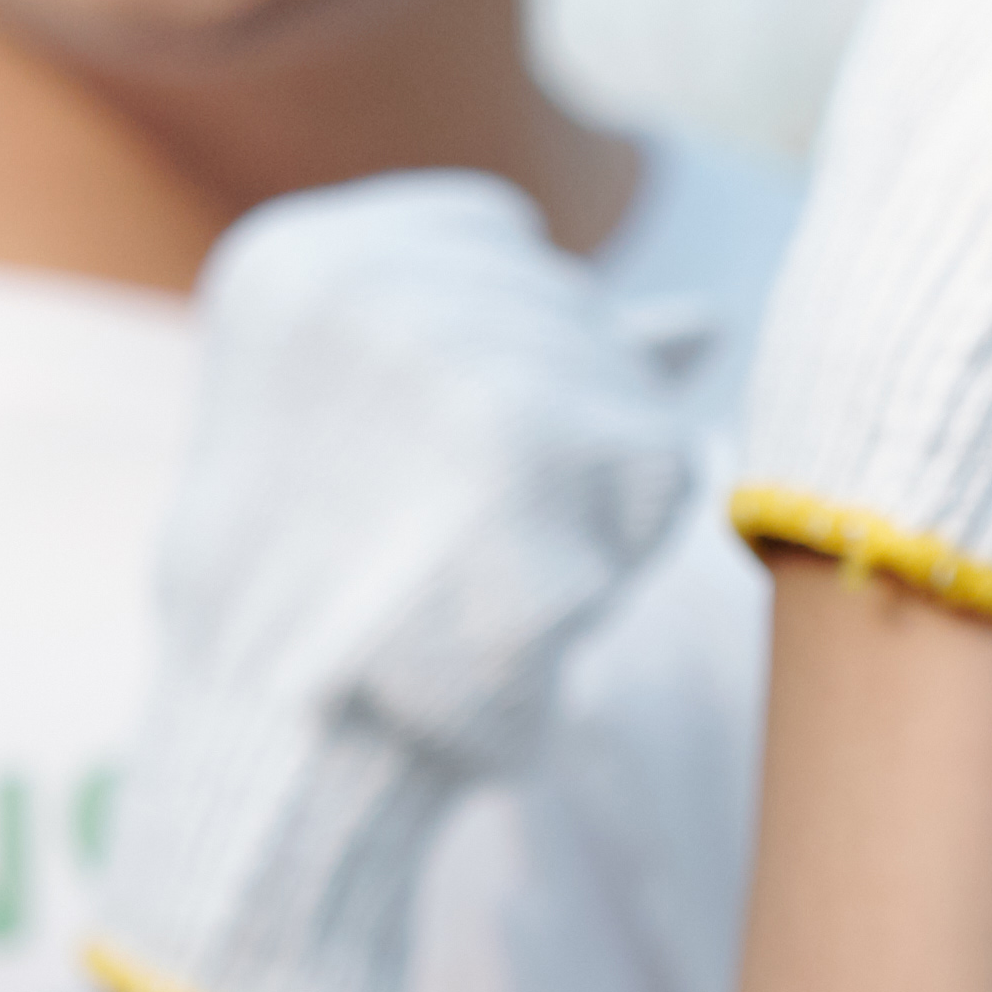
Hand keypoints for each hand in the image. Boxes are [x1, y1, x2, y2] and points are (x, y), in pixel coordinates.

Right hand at [88, 174, 709, 991]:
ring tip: (482, 556)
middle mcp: (368, 279)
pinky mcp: (546, 440)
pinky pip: (661, 460)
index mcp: (299, 257)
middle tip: (460, 522)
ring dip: (592, 482)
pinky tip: (534, 591)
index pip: (492, 237)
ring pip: (622, 380)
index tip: (438, 444)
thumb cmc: (321, 600)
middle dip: (553, 409)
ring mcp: (456, 354)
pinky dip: (627, 541)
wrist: (283, 753)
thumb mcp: (372, 432)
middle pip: (566, 301)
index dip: (500, 350)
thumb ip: (518, 346)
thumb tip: (708, 322)